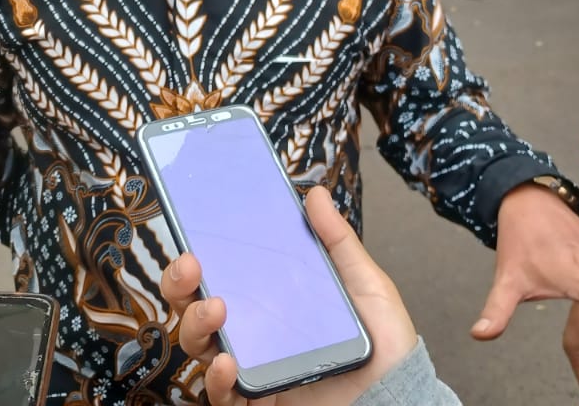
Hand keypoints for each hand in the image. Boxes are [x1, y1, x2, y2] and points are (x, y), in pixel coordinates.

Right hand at [160, 187, 418, 405]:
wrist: (399, 396)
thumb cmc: (383, 344)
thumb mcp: (364, 284)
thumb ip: (337, 241)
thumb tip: (314, 194)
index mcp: (270, 299)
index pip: (222, 273)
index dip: (199, 254)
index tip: (194, 233)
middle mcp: (254, 332)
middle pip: (195, 305)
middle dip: (179, 283)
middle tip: (190, 263)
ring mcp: (252, 369)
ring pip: (199, 346)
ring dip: (195, 322)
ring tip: (215, 307)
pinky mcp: (257, 403)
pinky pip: (221, 396)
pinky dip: (216, 379)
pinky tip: (227, 363)